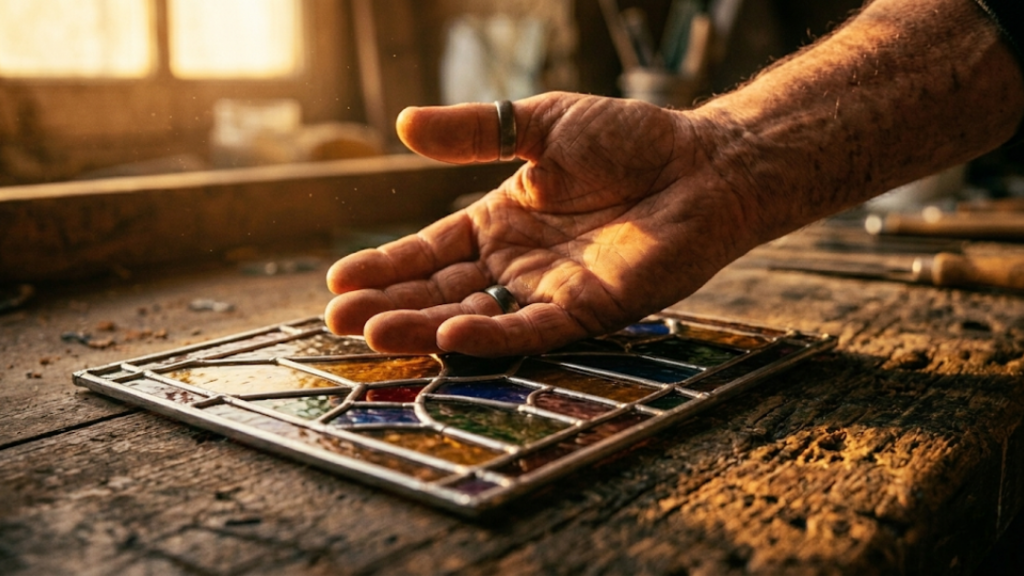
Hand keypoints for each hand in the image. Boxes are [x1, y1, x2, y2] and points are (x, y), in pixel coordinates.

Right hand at [325, 92, 754, 355]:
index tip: (338, 282)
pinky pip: (532, 330)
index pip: (429, 251)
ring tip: (372, 333)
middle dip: (388, 306)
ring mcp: (549, 291)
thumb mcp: (540, 125)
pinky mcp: (588, 310)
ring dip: (424, 327)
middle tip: (336, 322)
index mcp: (499, 222)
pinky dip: (492, 337)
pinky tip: (448, 338)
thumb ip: (476, 131)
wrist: (701, 163)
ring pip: (475, 318)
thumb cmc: (627, 140)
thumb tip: (401, 125)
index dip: (385, 266)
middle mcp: (516, 264)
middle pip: (440, 292)